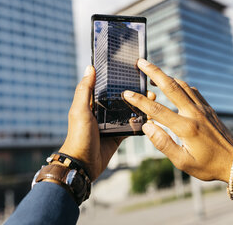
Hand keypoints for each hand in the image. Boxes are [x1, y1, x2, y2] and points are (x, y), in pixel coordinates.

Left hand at [59, 65, 155, 181]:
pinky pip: (132, 125)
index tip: (131, 70)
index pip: (106, 86)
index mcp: (92, 103)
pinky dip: (141, 121)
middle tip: (148, 85)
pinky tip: (151, 115)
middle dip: (134, 91)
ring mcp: (111, 123)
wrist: (83, 164)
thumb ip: (84, 90)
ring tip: (153, 98)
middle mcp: (102, 111)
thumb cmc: (78, 135)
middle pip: (121, 98)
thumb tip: (90, 67)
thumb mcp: (80, 110)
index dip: (117, 78)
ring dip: (140, 105)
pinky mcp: (119, 135)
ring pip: (129, 111)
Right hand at [123, 59, 232, 184]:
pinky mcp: (208, 108)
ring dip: (167, 77)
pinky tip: (174, 86)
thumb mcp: (183, 162)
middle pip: (171, 87)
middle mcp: (194, 113)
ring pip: (183, 85)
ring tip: (153, 74)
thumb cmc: (207, 165)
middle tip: (141, 62)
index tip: (127, 93)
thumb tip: (147, 126)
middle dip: (154, 72)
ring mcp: (203, 109)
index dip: (140, 101)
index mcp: (186, 127)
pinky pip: (192, 91)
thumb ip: (163, 143)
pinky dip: (180, 84)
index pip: (157, 110)